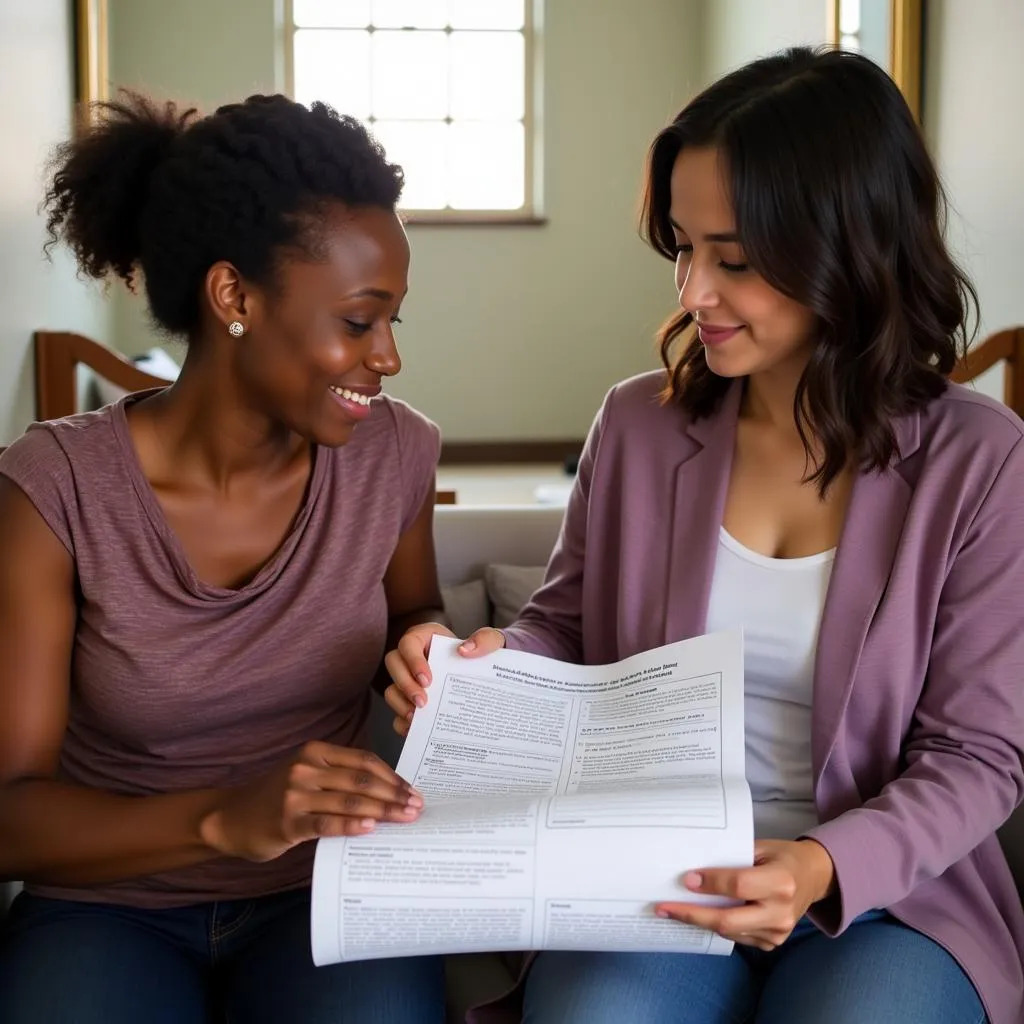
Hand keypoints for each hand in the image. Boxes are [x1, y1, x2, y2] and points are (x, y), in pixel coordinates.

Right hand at [199, 741, 422, 861]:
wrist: (231, 818)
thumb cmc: (278, 797)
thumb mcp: (307, 776)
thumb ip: (340, 778)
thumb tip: (388, 793)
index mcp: (316, 751)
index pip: (365, 761)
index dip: (393, 777)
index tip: (413, 791)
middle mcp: (306, 768)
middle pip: (362, 780)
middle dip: (394, 795)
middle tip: (417, 807)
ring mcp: (295, 794)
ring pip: (349, 801)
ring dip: (382, 811)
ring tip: (404, 819)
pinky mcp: (288, 822)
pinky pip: (326, 823)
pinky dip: (351, 824)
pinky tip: (370, 828)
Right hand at [383, 622, 505, 735]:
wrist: (489, 677)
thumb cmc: (486, 655)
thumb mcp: (493, 642)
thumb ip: (486, 640)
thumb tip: (465, 650)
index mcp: (427, 636)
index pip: (409, 643)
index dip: (413, 661)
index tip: (427, 679)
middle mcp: (413, 656)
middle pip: (393, 664)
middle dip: (405, 685)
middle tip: (423, 702)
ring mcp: (410, 679)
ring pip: (391, 689)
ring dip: (401, 704)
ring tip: (417, 718)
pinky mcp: (411, 701)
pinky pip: (397, 712)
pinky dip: (402, 722)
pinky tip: (415, 728)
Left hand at [656, 839, 835, 950]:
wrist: (814, 878)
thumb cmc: (782, 856)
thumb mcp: (761, 847)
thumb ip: (733, 858)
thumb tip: (693, 866)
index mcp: (781, 881)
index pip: (739, 885)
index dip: (710, 884)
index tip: (685, 880)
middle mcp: (781, 911)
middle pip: (728, 919)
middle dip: (692, 915)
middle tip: (663, 908)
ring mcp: (778, 932)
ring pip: (729, 931)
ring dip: (698, 921)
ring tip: (671, 911)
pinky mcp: (772, 943)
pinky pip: (737, 937)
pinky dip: (716, 926)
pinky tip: (698, 916)